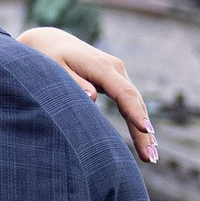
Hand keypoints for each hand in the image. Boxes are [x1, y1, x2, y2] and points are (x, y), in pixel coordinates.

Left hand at [18, 23, 155, 162]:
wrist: (51, 43)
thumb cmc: (48, 58)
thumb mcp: (54, 69)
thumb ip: (73, 84)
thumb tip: (91, 98)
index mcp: (102, 67)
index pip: (124, 93)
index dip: (135, 113)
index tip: (145, 130)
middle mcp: (115, 69)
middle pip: (135, 102)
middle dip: (144, 131)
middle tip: (151, 158)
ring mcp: (118, 74)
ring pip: (136, 104)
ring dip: (145, 131)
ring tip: (151, 157)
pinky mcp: (116, 81)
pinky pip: (130, 103)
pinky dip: (138, 122)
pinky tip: (146, 141)